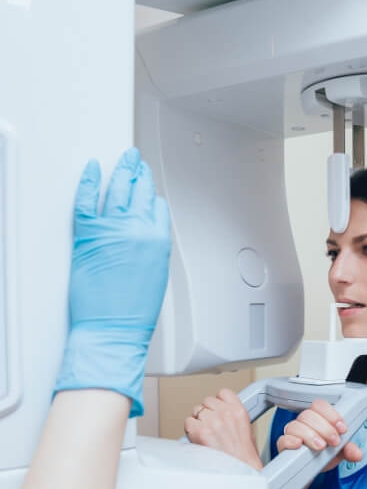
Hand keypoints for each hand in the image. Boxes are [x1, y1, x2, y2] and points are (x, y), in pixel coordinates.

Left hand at [54, 147, 170, 416]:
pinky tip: (92, 169)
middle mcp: (137, 230)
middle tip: (136, 161)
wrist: (113, 329)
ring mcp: (112, 229)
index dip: (152, 196)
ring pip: (117, 189)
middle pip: (139, 192)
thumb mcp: (156, 276)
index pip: (157, 207)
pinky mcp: (87, 234)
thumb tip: (144, 235)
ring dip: (121, 170)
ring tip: (123, 159)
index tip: (149, 189)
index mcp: (158, 241)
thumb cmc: (134, 312)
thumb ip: (152, 249)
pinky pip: (86, 199)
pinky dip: (89, 181)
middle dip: (139, 173)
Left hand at [185, 388, 262, 469]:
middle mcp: (225, 413)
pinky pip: (188, 422)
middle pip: (207, 401)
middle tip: (210, 425)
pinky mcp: (200, 432)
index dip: (218, 401)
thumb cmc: (244, 455)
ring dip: (198, 420)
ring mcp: (212, 421)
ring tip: (205, 433)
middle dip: (207, 412)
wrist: (241, 470)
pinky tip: (198, 437)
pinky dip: (190, 429)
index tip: (217, 408)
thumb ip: (233, 416)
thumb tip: (220, 412)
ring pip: (197, 410)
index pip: (223, 393)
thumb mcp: (246, 428)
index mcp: (239, 410)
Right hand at [276, 400, 361, 471]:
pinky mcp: (284, 446)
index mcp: (317, 418)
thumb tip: (356, 454)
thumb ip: (348, 449)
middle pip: (308, 415)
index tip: (342, 428)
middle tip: (334, 441)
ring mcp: (292, 434)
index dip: (331, 414)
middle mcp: (304, 423)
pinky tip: (300, 445)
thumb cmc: (324, 456)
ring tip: (321, 447)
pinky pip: (283, 439)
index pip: (320, 405)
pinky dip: (291, 441)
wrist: (312, 473)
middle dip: (325, 428)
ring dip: (311, 435)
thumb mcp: (339, 452)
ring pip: (296, 425)